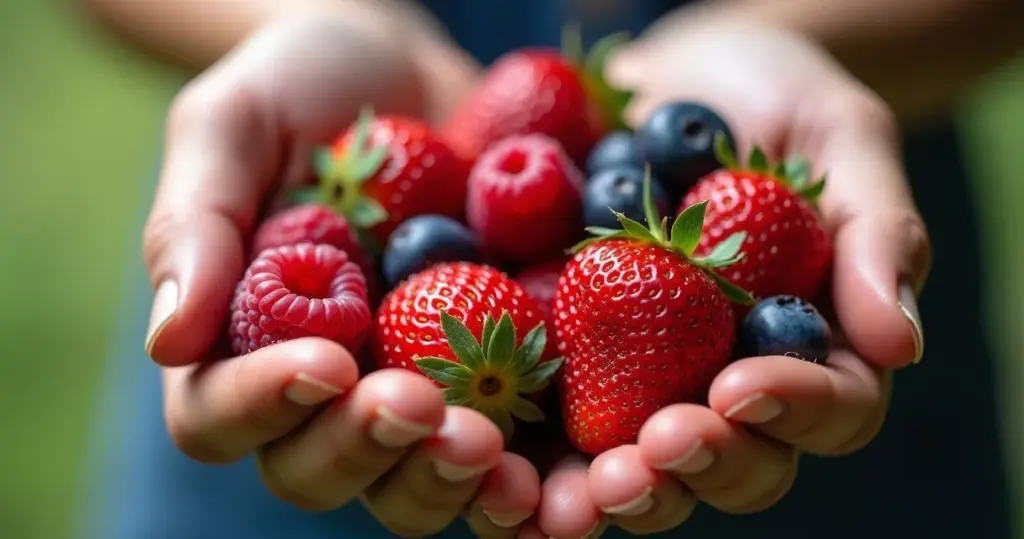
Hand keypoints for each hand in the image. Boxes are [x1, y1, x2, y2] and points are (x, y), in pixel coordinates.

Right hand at [141, 16, 538, 536]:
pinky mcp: (495, 379)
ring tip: (490, 447)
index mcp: (240, 341)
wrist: (417, 74)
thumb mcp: (235, 125)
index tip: (325, 359)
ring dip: (448, 481)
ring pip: (413, 484)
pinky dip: (535, 470)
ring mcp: (412, 388)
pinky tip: (568, 459)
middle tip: (419, 406)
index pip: (219, 414)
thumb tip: (169, 340)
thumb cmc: (306, 85)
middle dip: (367, 450)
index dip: (265, 404)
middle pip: (318, 471)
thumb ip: (195, 223)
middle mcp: (323, 387)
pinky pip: (510, 449)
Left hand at [571, 21, 930, 534]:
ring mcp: (652, 381)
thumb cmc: (773, 100)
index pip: (830, 409)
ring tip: (582, 487)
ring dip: (616, 489)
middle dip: (699, 466)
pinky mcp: (574, 362)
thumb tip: (898, 344)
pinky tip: (498, 444)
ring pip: (647, 469)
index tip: (739, 385)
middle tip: (657, 450)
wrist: (668, 80)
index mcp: (817, 346)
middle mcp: (734, 380)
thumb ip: (875, 231)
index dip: (791, 410)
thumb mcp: (839, 137)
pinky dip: (533, 449)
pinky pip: (557, 418)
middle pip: (737, 464)